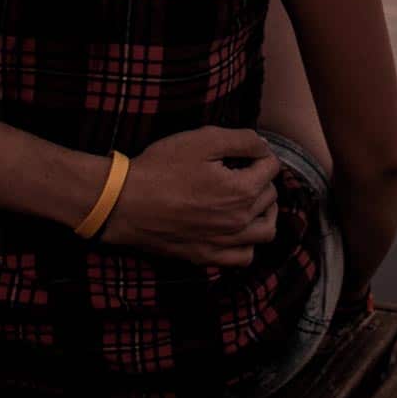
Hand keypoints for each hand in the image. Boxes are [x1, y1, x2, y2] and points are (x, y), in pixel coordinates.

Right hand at [99, 127, 281, 266]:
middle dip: (262, 178)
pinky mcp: (206, 256)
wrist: (125, 202)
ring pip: (265, 231)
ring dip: (265, 212)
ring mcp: (224, 243)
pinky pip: (243, 257)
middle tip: (242, 168)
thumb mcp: (202, 140)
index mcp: (242, 191)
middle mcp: (240, 221)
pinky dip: (248, 243)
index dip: (260, 153)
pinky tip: (237, 229)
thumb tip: (263, 146)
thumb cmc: (161, 168)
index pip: (271, 167)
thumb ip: (241, 140)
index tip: (245, 150)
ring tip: (251, 199)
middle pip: (270, 197)